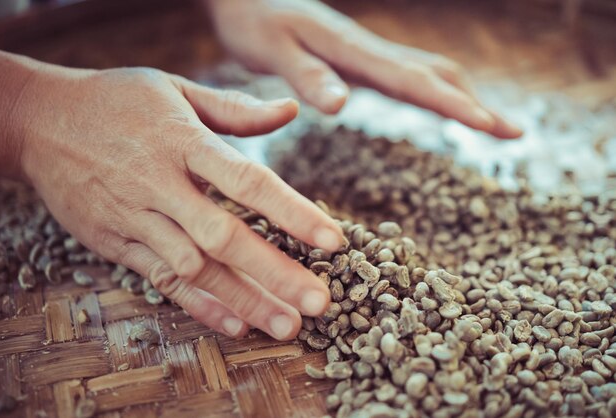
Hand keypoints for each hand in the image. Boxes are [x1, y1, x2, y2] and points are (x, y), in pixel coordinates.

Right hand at [12, 63, 342, 339]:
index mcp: (183, 141)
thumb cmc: (117, 101)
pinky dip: (197, 303)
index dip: (292, 212)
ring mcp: (135, 216)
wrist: (40, 121)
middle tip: (319, 302)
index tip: (333, 241)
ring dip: (242, 299)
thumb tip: (291, 110)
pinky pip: (159, 278)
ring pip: (194, 267)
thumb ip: (235, 108)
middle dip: (274, 272)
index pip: (247, 180)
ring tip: (286, 324)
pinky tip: (234, 323)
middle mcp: (160, 183)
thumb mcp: (175, 90)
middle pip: (223, 236)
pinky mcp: (115, 240)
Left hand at [206, 0, 522, 138]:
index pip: (414, 80)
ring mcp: (367, 54)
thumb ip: (307, 76)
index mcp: (352, 50)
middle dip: (476, 104)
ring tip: (492, 125)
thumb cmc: (254, 22)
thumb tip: (341, 106)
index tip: (493, 126)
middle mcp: (368, 50)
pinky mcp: (360, 59)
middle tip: (515, 133)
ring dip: (463, 97)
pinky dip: (436, 92)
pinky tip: (442, 105)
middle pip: (435, 74)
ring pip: (428, 71)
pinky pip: (408, 75)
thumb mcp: (272, 50)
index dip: (455, 105)